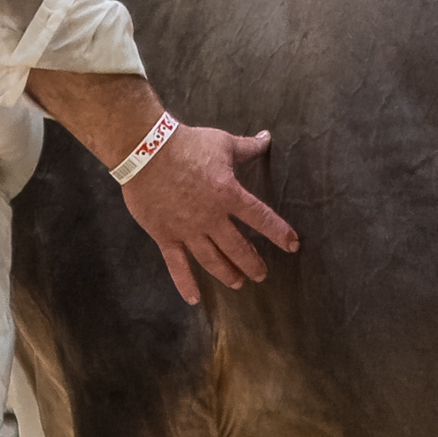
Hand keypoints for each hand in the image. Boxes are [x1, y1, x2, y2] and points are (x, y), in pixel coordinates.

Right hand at [120, 123, 300, 305]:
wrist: (144, 150)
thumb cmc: (186, 144)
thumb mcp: (222, 143)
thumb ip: (247, 147)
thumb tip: (266, 137)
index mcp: (229, 195)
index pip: (261, 218)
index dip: (279, 232)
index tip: (293, 245)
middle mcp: (211, 218)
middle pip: (238, 248)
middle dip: (253, 263)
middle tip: (262, 275)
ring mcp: (188, 230)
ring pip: (212, 260)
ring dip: (228, 274)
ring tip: (238, 283)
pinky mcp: (165, 236)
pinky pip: (177, 265)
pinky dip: (185, 284)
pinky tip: (194, 300)